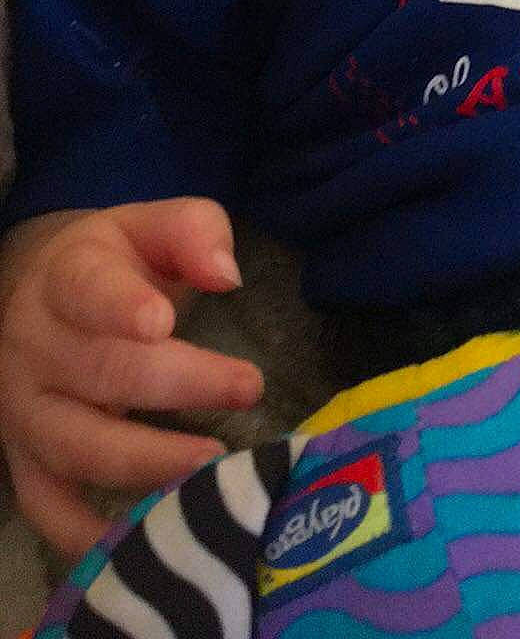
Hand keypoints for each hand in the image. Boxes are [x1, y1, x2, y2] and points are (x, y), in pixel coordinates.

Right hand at [0, 197, 263, 558]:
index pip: (87, 290)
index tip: (161, 323)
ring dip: (144, 463)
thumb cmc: (116, 264)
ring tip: (211, 465)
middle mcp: (34, 346)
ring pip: (76, 446)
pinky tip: (147, 540)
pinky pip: (48, 509)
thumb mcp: (151, 226)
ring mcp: (24, 412)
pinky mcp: (25, 463)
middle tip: (248, 388)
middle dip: (177, 385)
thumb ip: (193, 232)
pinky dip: (88, 534)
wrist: (39, 297)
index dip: (120, 306)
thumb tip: (226, 273)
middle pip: (101, 372)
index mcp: (66, 277)